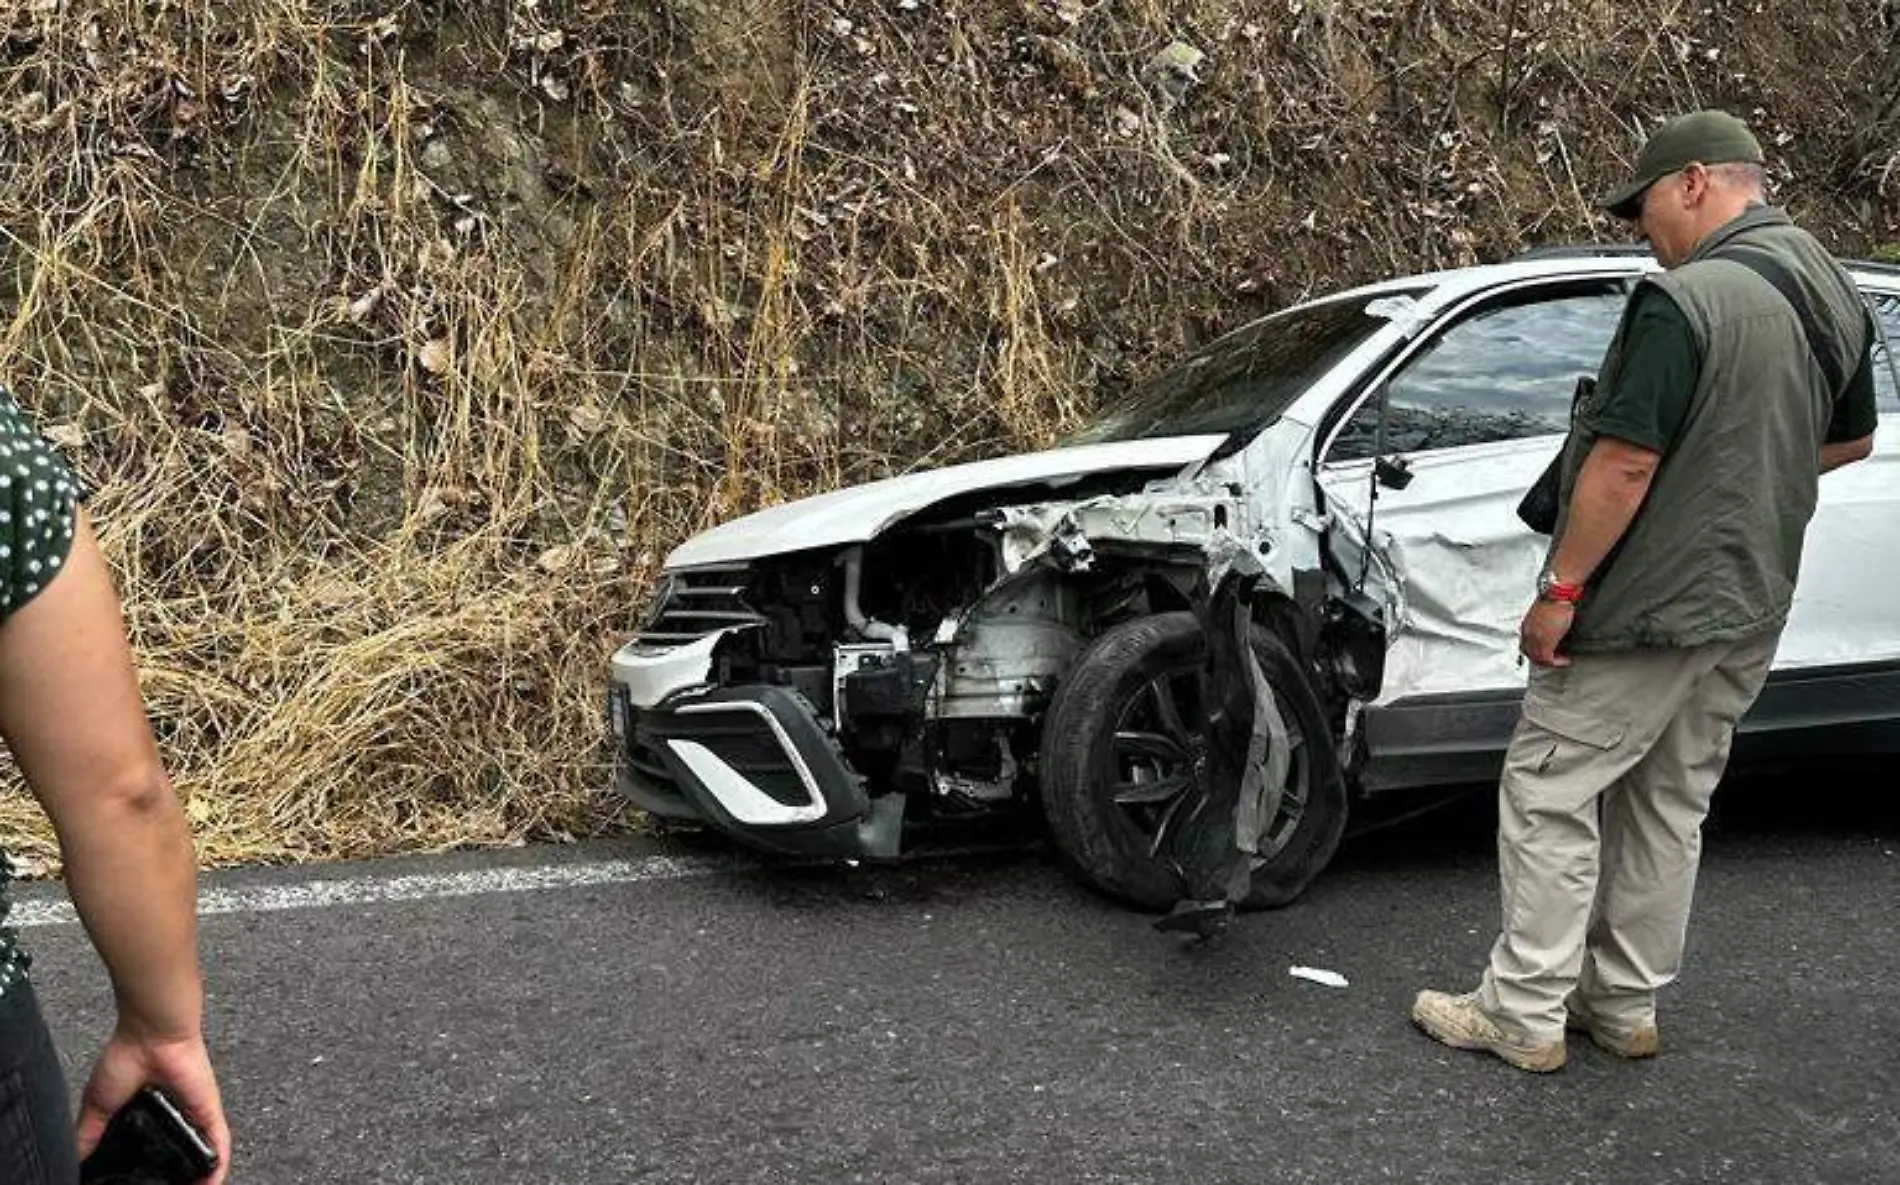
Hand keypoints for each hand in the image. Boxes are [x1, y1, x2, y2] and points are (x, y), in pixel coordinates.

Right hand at [76, 1025, 230, 1184]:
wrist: (150, 1034)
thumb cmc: (126, 1057)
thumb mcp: (98, 1105)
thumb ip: (89, 1134)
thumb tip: (77, 1160)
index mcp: (146, 1116)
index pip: (150, 1150)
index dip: (147, 1170)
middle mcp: (172, 1117)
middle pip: (178, 1155)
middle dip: (176, 1177)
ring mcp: (192, 1115)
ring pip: (200, 1154)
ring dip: (199, 1176)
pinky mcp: (208, 1110)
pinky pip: (218, 1141)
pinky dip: (217, 1163)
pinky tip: (214, 1180)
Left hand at [1519, 598, 1575, 667]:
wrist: (1558, 596)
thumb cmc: (1554, 600)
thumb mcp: (1543, 614)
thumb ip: (1542, 625)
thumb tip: (1549, 632)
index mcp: (1525, 626)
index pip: (1525, 645)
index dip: (1535, 651)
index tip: (1545, 653)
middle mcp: (1527, 634)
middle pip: (1529, 654)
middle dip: (1541, 659)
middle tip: (1554, 660)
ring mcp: (1535, 639)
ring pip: (1538, 659)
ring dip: (1550, 662)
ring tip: (1561, 660)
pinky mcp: (1545, 643)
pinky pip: (1547, 660)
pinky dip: (1556, 662)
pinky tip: (1565, 660)